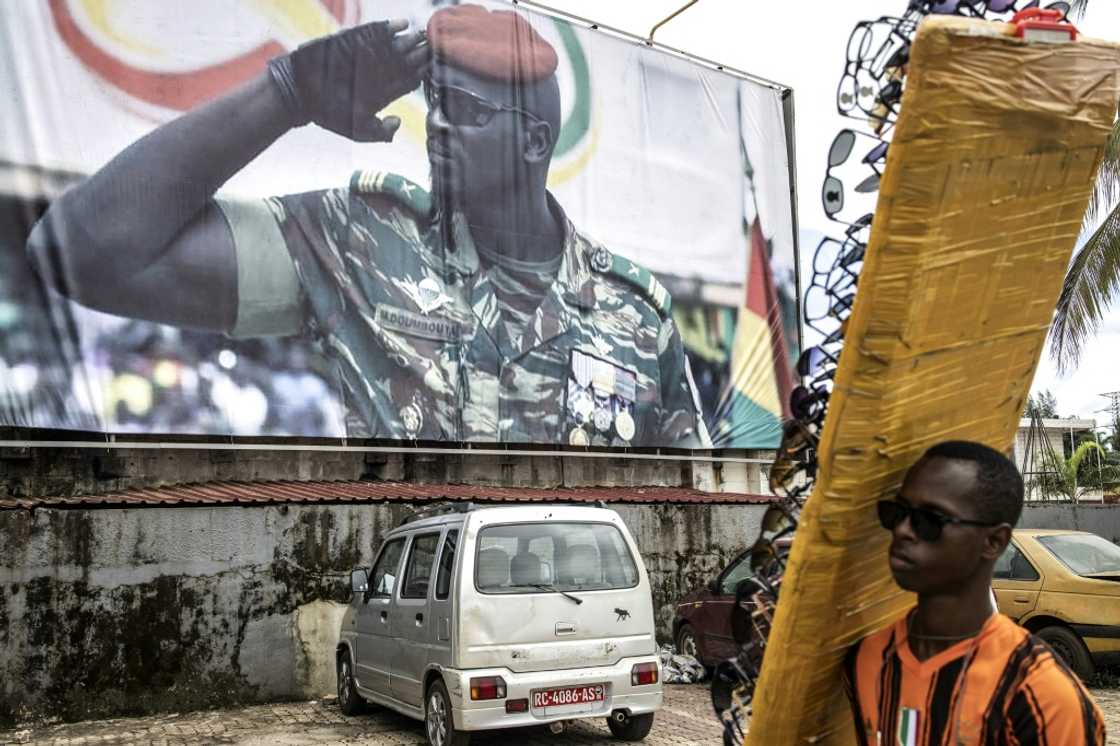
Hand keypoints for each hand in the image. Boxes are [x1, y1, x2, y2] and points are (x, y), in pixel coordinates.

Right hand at [268, 18, 429, 141]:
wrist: (300, 95)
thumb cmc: (329, 115)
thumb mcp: (357, 130)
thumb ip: (379, 132)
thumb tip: (398, 122)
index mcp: (384, 92)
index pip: (411, 80)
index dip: (424, 73)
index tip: (433, 66)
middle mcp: (379, 73)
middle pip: (408, 61)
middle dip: (421, 53)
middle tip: (432, 47)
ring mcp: (367, 56)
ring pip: (396, 46)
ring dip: (410, 39)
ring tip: (421, 35)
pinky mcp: (353, 41)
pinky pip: (374, 33)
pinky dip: (389, 27)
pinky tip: (403, 24)